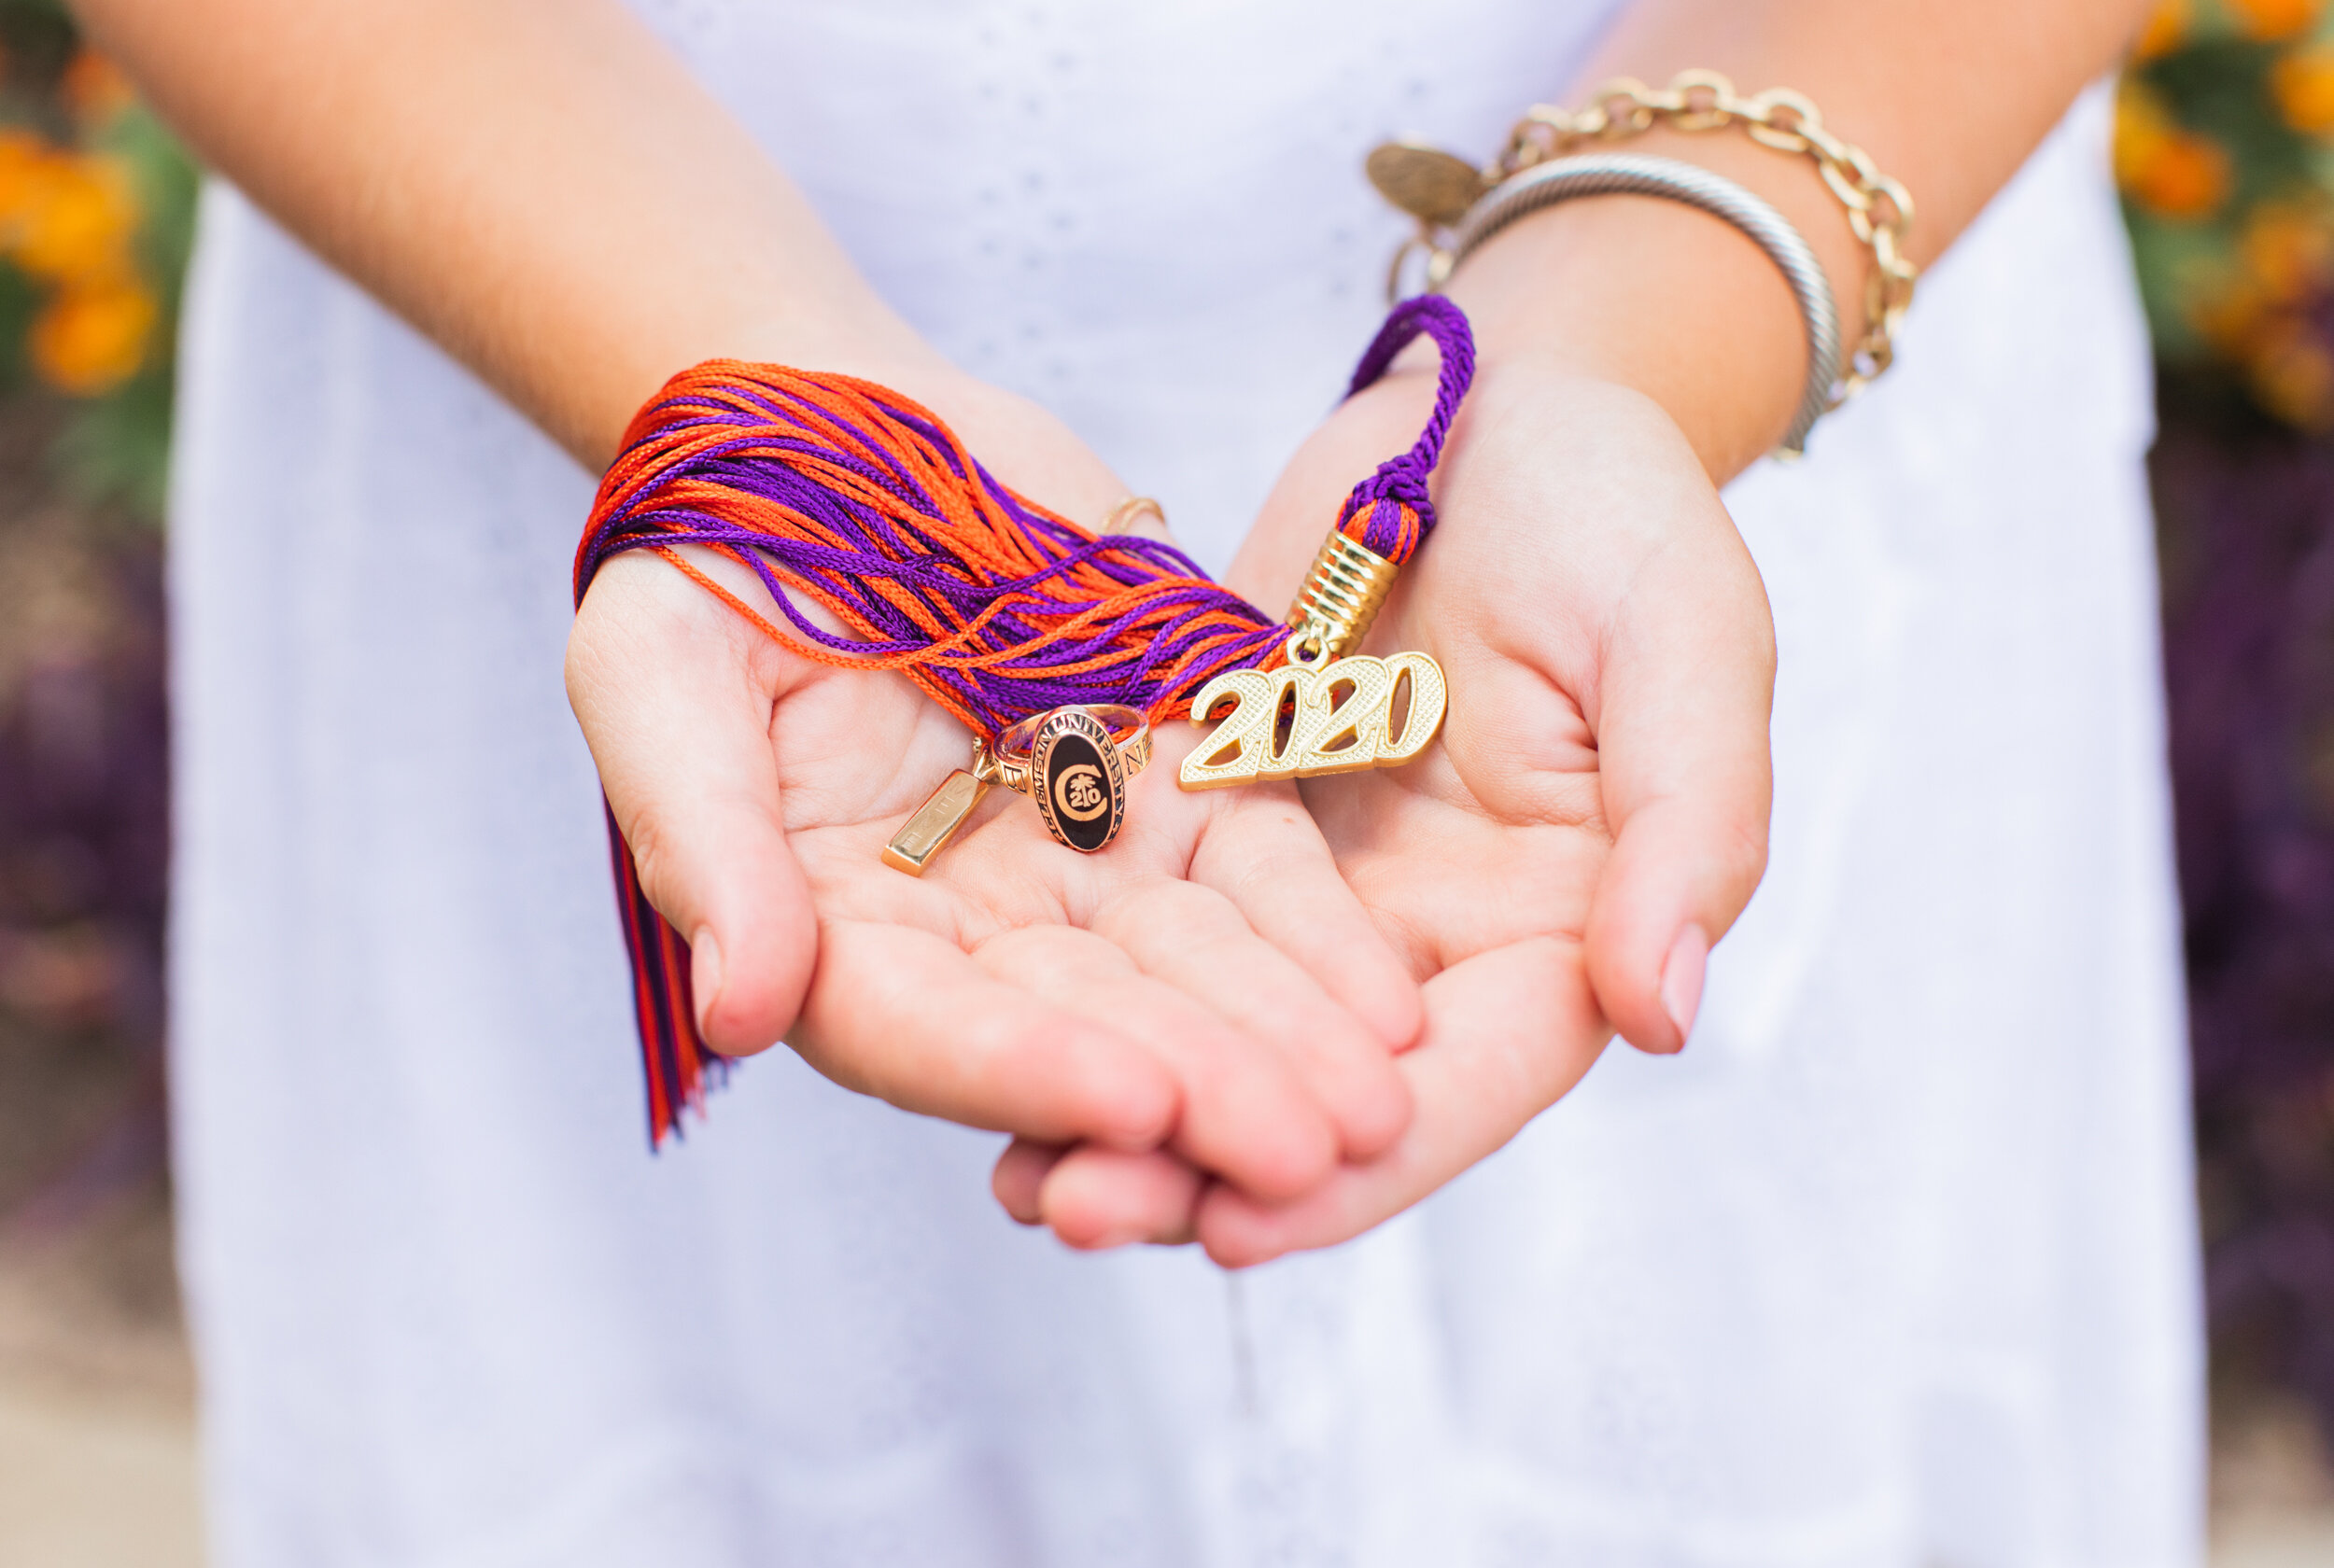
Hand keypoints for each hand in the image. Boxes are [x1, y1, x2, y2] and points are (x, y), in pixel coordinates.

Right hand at [566, 364, 1420, 1214]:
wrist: (834, 431)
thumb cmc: (713, 560)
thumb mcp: (660, 678)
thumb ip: (703, 839)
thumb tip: (743, 1013)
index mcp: (828, 930)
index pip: (923, 1028)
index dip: (1025, 1068)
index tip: (1130, 1105)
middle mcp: (968, 927)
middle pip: (1088, 1026)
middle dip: (1200, 1091)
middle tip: (1304, 1156)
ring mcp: (1080, 857)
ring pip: (1192, 967)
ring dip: (1283, 1039)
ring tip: (1373, 1108)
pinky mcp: (1175, 776)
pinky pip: (1257, 865)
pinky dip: (1320, 932)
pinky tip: (1389, 1005)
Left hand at [996, 357, 1775, 1261]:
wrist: (1495, 401)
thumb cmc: (1620, 506)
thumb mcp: (1687, 641)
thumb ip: (1692, 822)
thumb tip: (1660, 1011)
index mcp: (1560, 923)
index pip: (1469, 1077)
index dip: (1366, 1160)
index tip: (1241, 1223)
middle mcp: (1431, 934)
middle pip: (1321, 1085)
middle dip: (1205, 1163)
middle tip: (1070, 1210)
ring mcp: (1317, 885)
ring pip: (1222, 1025)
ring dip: (1123, 1102)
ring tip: (1010, 1177)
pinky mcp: (1220, 820)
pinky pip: (1147, 922)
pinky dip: (1083, 984)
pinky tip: (985, 1040)